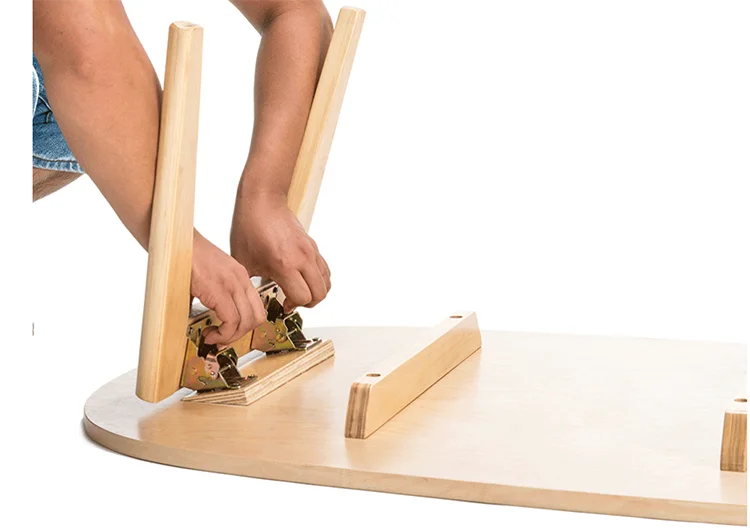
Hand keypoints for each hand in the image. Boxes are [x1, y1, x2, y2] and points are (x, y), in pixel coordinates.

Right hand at [190, 230, 266, 344]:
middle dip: (240, 334)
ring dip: (230, 337)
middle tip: (221, 338)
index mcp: (241, 276)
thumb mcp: (210, 277)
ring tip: (213, 337)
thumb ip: (216, 295)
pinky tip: (209, 333)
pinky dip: (222, 334)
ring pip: (246, 322)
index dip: (246, 326)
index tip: (230, 332)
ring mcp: (231, 284)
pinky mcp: (218, 290)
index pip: (257, 308)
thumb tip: (212, 319)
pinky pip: (231, 321)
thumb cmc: (187, 257)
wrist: (175, 240)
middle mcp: (241, 280)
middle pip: (257, 318)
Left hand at [230, 192, 330, 311]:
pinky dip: (318, 279)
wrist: (262, 201)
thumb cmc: (250, 227)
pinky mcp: (313, 245)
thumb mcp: (244, 261)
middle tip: (293, 300)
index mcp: (284, 265)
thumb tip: (255, 299)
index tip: (283, 304)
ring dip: (315, 291)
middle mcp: (302, 258)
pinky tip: (302, 277)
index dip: (293, 306)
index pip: (302, 297)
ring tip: (300, 290)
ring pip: (326, 282)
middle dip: (308, 303)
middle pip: (320, 293)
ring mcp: (310, 251)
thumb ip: (252, 283)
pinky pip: (324, 269)